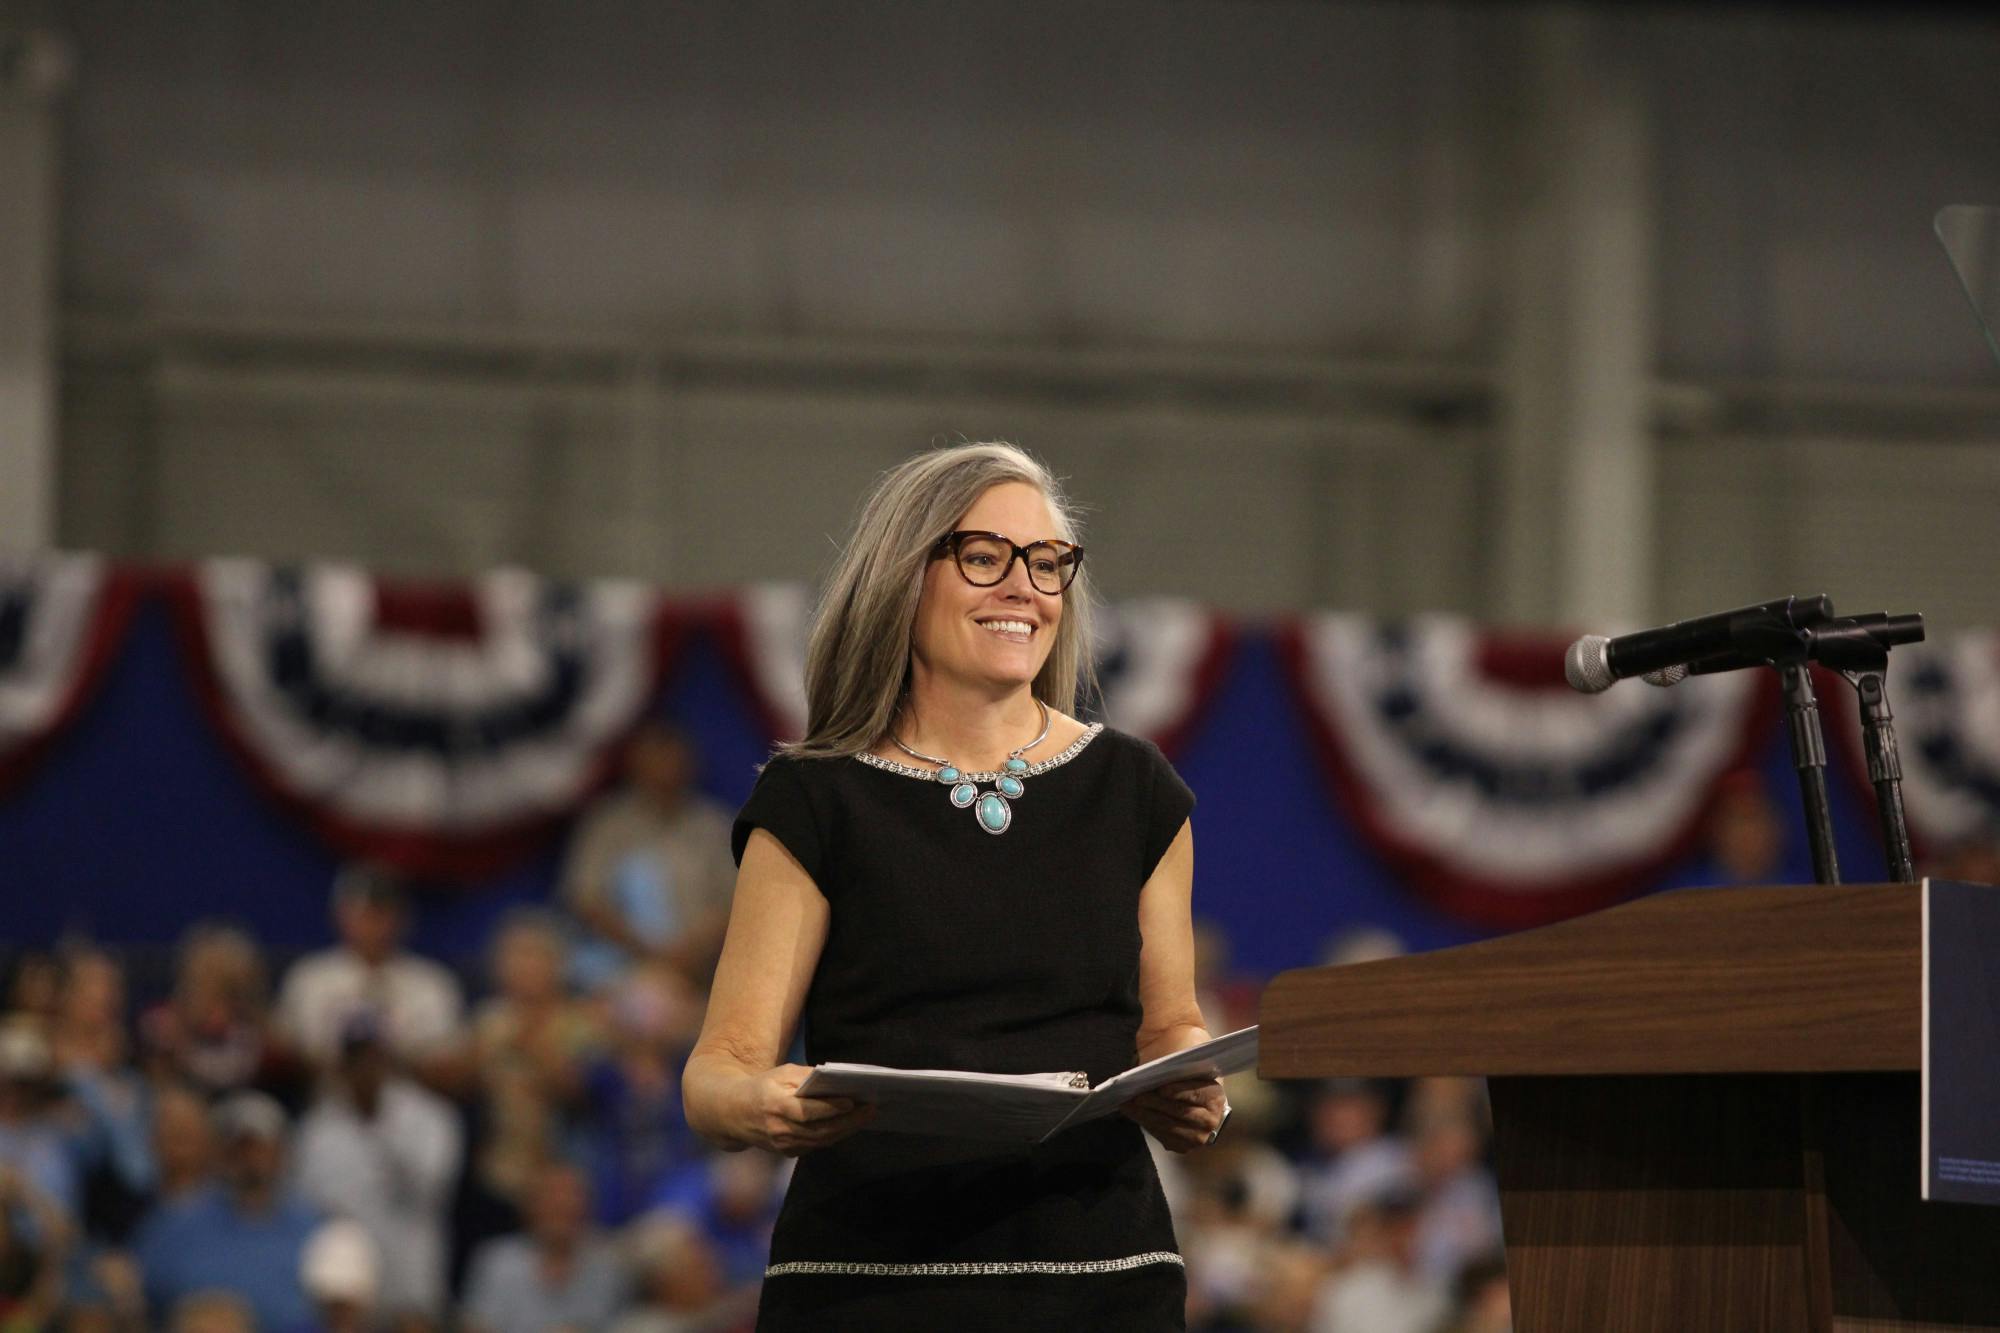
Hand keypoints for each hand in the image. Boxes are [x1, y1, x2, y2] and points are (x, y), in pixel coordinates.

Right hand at [735, 1063, 876, 1156]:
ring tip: (866, 1117)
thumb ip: (807, 1077)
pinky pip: (816, 1145)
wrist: (733, 1113)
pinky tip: (849, 1125)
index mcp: (775, 1105)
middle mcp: (778, 1129)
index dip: (830, 1108)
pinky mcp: (786, 1153)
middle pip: (820, 1129)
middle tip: (870, 1109)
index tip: (852, 1101)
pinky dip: (834, 1135)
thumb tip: (836, 1080)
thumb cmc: (763, 1087)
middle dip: (848, 1121)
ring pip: (821, 1140)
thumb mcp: (781, 1073)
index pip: (807, 1111)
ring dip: (846, 1130)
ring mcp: (782, 1145)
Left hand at [1120, 1076, 1226, 1153]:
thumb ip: (1177, 1073)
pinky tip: (1134, 1114)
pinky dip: (1146, 1124)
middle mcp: (1210, 1120)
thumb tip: (1154, 1070)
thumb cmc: (1191, 1087)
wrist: (1201, 1112)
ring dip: (1145, 1115)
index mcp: (1214, 1097)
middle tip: (1136, 1096)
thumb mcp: (1191, 1076)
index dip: (1178, 1091)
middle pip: (1179, 1111)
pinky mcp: (1184, 1147)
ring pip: (1168, 1126)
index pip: (1195, 1093)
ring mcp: (1198, 1137)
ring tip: (1128, 1105)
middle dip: (1155, 1103)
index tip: (1161, 1088)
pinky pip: (1162, 1136)